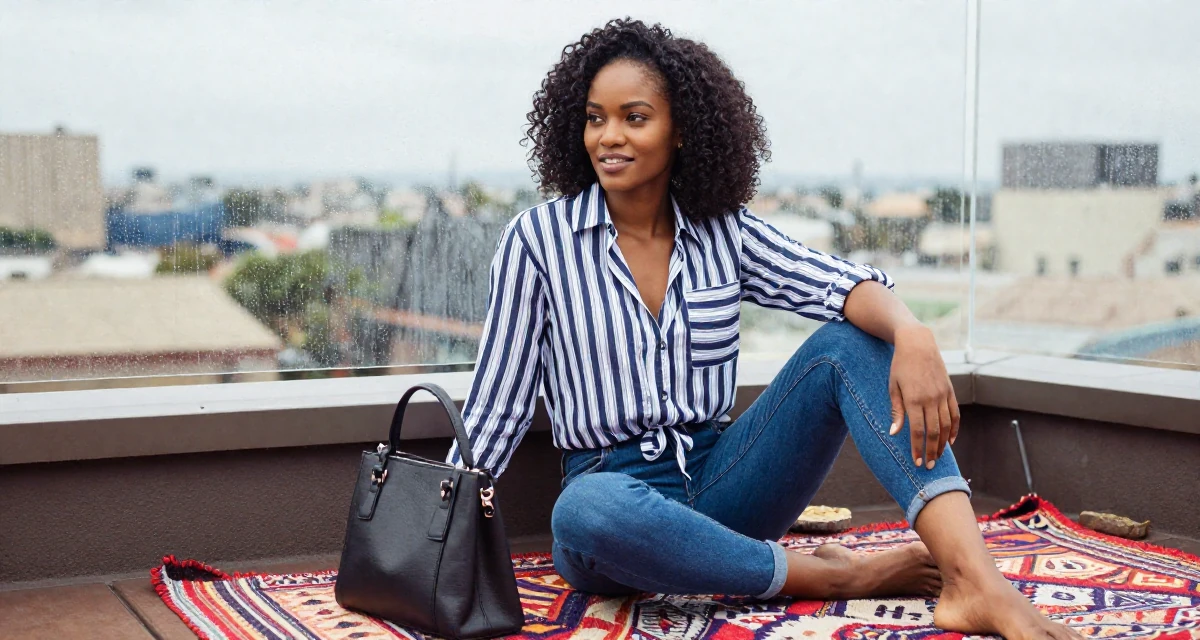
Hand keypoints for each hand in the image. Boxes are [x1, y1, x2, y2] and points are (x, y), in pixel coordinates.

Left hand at [886, 324, 959, 468]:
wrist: (918, 344)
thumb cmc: (900, 366)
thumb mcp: (893, 387)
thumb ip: (896, 411)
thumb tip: (894, 433)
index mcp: (914, 399)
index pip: (918, 431)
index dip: (917, 448)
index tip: (916, 462)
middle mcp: (931, 399)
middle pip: (933, 432)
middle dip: (931, 451)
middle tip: (928, 466)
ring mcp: (943, 395)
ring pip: (946, 426)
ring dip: (942, 444)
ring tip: (938, 457)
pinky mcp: (950, 391)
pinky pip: (955, 414)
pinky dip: (954, 429)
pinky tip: (950, 441)